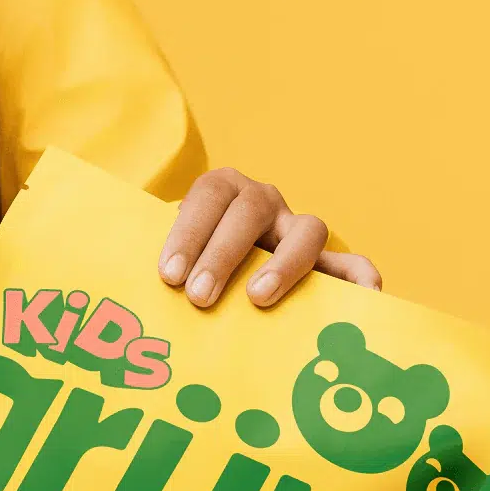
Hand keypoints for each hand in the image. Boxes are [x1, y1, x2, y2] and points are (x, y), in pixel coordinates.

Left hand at [158, 168, 380, 307]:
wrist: (210, 272)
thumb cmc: (182, 267)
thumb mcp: (164, 254)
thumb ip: (154, 264)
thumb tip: (126, 300)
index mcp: (221, 190)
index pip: (208, 196)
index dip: (188, 232)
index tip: (169, 275)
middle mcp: (262, 202)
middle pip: (250, 212)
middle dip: (222, 254)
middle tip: (199, 296)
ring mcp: (295, 231)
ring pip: (307, 230)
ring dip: (285, 263)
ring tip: (258, 299)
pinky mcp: (324, 265)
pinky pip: (350, 266)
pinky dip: (360, 279)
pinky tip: (363, 300)